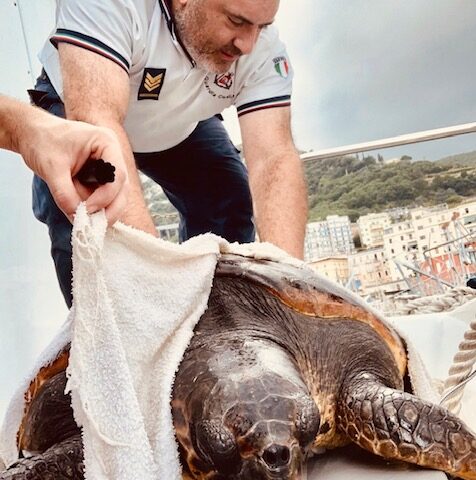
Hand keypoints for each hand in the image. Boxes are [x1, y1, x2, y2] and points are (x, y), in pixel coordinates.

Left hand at [19, 109, 128, 224]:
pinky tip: (81, 213)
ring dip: (101, 210)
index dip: (105, 197)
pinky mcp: (100, 178)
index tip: (87, 210)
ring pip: (115, 196)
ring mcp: (108, 167)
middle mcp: (112, 155)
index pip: (117, 175)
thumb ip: (64, 194)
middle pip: (122, 189)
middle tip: (94, 225)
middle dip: (109, 209)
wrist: (32, 134)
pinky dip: (94, 208)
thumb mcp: (51, 168)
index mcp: (106, 143)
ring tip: (83, 220)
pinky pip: (103, 197)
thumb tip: (76, 218)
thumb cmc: (42, 140)